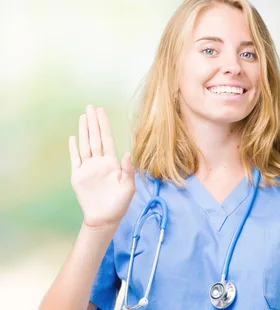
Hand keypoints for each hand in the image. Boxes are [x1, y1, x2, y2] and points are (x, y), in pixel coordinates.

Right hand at [69, 105, 134, 228]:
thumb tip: (128, 153)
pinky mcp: (78, 176)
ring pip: (85, 145)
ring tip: (83, 117)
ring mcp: (88, 168)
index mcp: (112, 163)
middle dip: (94, 122)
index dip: (104, 125)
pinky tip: (74, 137)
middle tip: (91, 106)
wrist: (105, 218)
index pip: (107, 139)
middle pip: (95, 138)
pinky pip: (75, 159)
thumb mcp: (128, 187)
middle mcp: (99, 162)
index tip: (102, 111)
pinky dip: (73, 148)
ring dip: (84, 131)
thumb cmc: (119, 203)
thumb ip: (128, 170)